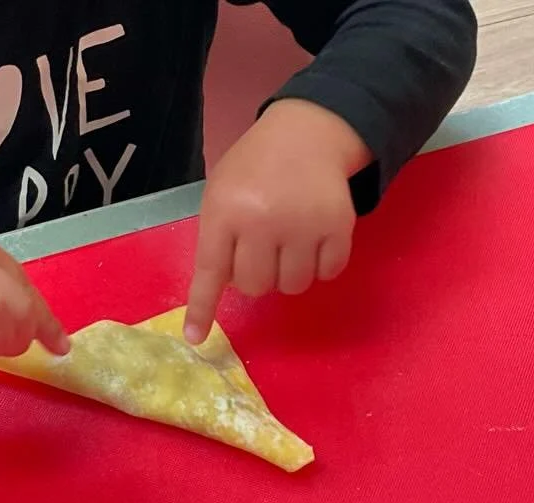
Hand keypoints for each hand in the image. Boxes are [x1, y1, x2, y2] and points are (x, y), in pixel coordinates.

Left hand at [184, 99, 370, 343]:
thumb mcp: (222, 192)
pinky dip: (322, 265)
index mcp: (226, 211)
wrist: (308, 132)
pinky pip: (327, 273)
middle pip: (256, 287)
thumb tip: (221, 291)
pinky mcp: (338, 226)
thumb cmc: (255, 169)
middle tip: (263, 248)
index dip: (202, 308)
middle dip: (258, 277)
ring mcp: (303, 225)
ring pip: (293, 286)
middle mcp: (262, 221)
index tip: (195, 338)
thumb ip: (217, 238)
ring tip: (290, 242)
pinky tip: (315, 239)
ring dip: (290, 274)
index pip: (211, 271)